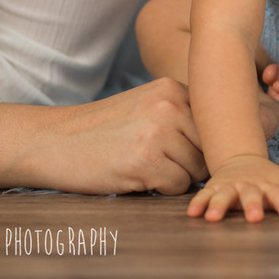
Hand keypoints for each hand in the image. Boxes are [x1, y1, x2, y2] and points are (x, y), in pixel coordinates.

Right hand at [30, 78, 206, 194]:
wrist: (52, 141)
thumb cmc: (103, 130)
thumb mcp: (145, 105)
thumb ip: (181, 116)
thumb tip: (225, 147)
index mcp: (172, 89)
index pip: (213, 125)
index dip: (201, 145)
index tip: (182, 151)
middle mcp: (169, 106)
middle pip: (208, 149)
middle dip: (190, 163)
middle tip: (158, 162)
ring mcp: (157, 133)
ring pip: (195, 171)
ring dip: (174, 177)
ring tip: (143, 166)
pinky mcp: (145, 162)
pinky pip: (177, 187)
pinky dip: (160, 189)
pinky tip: (135, 176)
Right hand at [188, 153, 278, 221]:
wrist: (241, 159)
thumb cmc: (270, 178)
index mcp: (270, 186)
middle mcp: (250, 187)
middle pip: (251, 196)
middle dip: (253, 206)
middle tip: (255, 219)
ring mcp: (231, 187)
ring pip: (224, 196)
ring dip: (219, 206)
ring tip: (214, 219)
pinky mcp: (215, 188)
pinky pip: (205, 196)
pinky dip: (199, 204)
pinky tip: (193, 214)